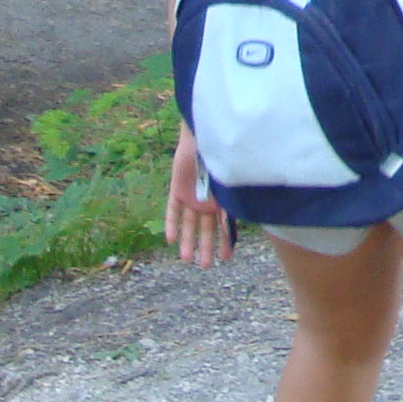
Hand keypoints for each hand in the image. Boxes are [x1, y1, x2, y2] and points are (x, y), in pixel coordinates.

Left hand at [166, 127, 232, 265]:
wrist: (204, 135)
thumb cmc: (222, 156)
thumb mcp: (228, 182)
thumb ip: (229, 201)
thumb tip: (233, 222)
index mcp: (223, 199)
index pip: (224, 225)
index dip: (226, 241)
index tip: (227, 258)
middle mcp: (207, 200)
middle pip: (205, 228)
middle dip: (205, 247)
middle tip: (205, 266)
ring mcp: (191, 195)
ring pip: (188, 223)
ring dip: (187, 240)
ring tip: (185, 258)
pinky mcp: (177, 189)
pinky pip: (173, 209)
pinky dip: (171, 223)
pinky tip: (169, 239)